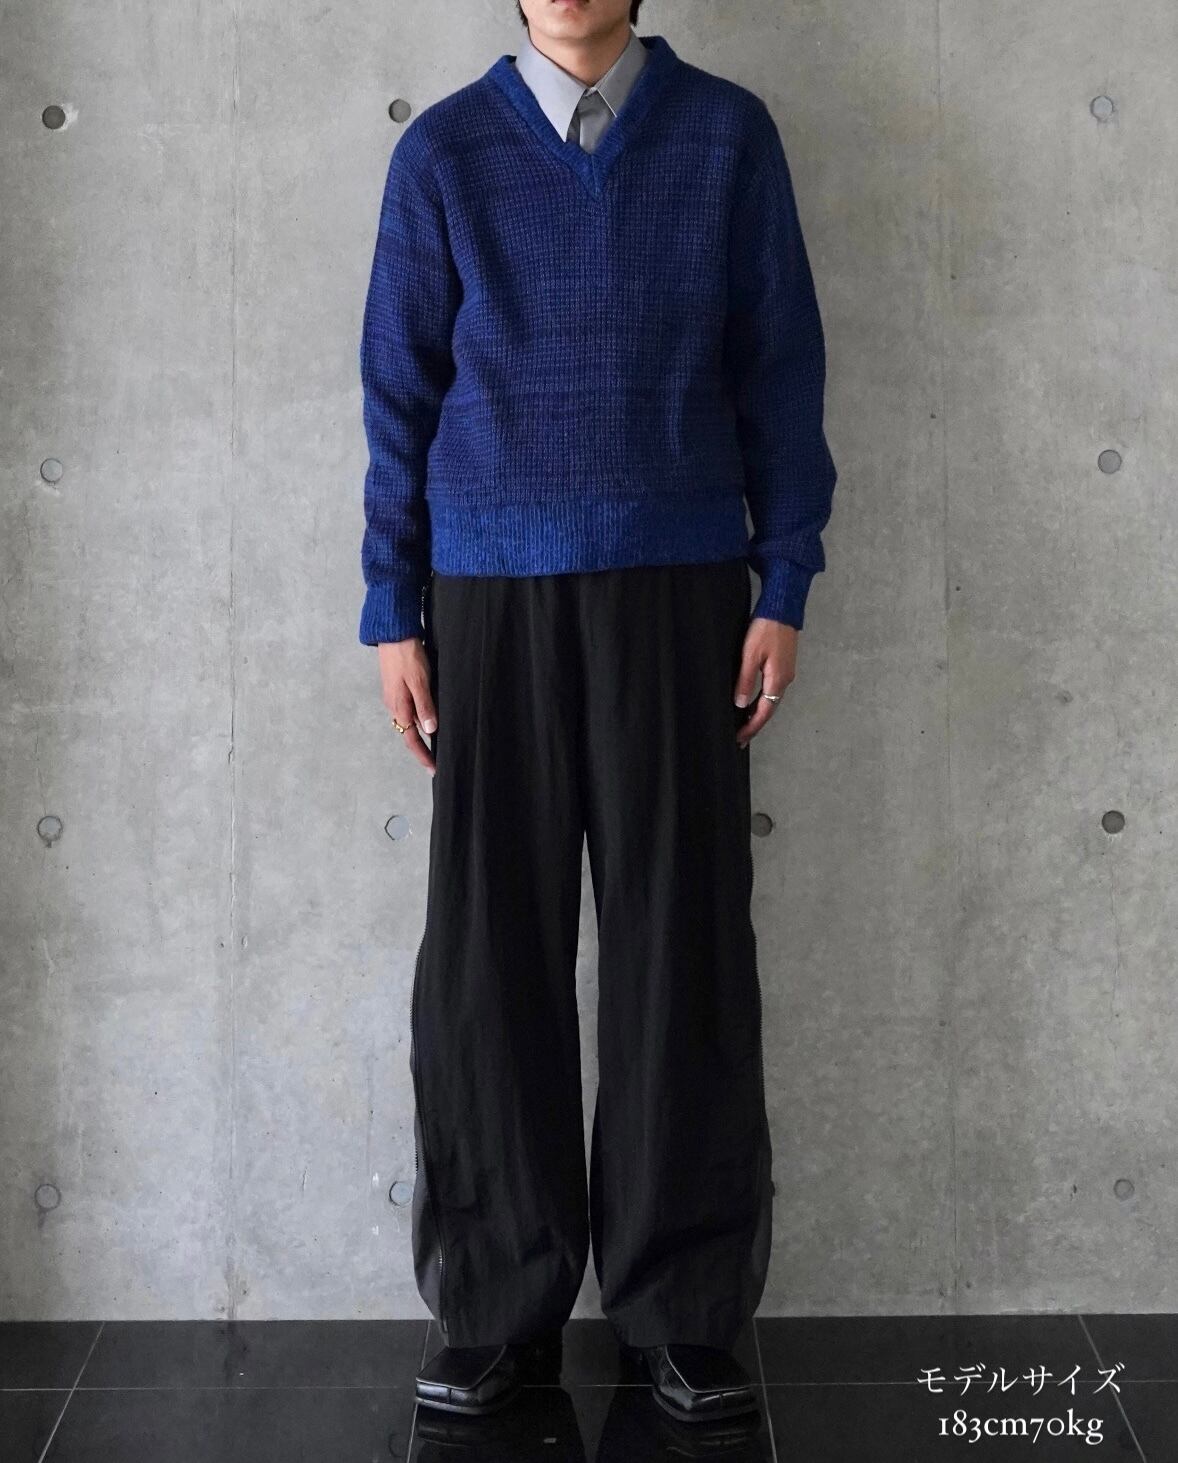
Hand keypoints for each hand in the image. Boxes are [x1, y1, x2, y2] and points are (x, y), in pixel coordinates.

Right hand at [377, 637, 437, 773]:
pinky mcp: (396, 687)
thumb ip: (425, 706)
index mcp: (399, 707)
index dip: (423, 755)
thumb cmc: (407, 656)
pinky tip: (429, 714)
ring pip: (408, 720)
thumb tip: (430, 730)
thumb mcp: (420, 681)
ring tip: (437, 739)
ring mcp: (394, 696)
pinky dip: (418, 716)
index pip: (411, 739)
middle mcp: (394, 705)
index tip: (434, 769)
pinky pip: (408, 708)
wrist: (392, 633)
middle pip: (408, 733)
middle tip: (437, 758)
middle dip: (422, 747)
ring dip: (420, 731)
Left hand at [734, 617, 798, 747]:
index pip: (764, 712)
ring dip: (759, 713)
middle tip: (741, 738)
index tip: (740, 739)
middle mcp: (785, 680)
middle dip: (755, 724)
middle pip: (770, 709)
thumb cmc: (766, 629)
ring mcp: (786, 672)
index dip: (752, 727)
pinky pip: (773, 689)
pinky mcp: (783, 664)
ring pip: (772, 699)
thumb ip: (745, 681)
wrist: (783, 609)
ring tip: (745, 724)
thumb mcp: (750, 655)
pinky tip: (754, 701)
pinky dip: (763, 700)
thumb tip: (741, 705)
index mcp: (777, 680)